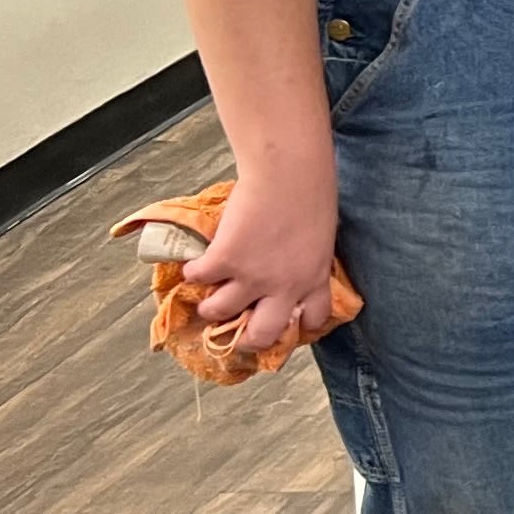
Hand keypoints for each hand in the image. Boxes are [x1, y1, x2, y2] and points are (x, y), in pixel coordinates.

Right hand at [178, 175, 341, 361]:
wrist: (289, 173)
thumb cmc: (312, 193)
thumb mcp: (320, 236)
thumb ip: (306, 258)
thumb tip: (289, 263)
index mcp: (314, 279)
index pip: (313, 318)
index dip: (299, 324)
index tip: (287, 321)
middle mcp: (283, 287)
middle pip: (262, 334)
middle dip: (247, 340)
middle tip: (236, 334)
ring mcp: (251, 276)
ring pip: (219, 311)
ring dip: (210, 307)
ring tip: (208, 300)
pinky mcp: (224, 259)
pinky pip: (199, 276)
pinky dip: (193, 271)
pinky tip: (194, 264)